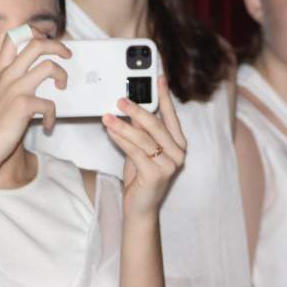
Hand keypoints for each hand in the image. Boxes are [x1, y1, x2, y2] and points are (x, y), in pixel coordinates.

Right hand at [0, 36, 70, 162]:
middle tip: (68, 54)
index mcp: (0, 70)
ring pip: (49, 66)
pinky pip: (49, 104)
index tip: (46, 39)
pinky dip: (52, 115)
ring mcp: (15, 88)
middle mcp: (7, 75)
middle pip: (36, 44)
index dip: (33, 32)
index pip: (13, 37)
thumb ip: (13, 79)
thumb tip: (38, 71)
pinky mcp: (23, 105)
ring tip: (63, 85)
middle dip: (57, 45)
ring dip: (62, 75)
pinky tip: (47, 125)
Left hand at [102, 76, 186, 218]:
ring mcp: (169, 165)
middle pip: (156, 125)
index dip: (164, 96)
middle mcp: (178, 153)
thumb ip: (141, 131)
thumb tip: (133, 108)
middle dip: (137, 110)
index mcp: (178, 144)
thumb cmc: (141, 177)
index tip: (159, 78)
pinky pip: (135, 152)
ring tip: (107, 116)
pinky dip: (121, 140)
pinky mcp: (156, 175)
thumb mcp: (142, 149)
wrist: (141, 208)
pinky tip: (110, 132)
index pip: (171, 116)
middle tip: (120, 99)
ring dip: (123, 125)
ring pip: (144, 139)